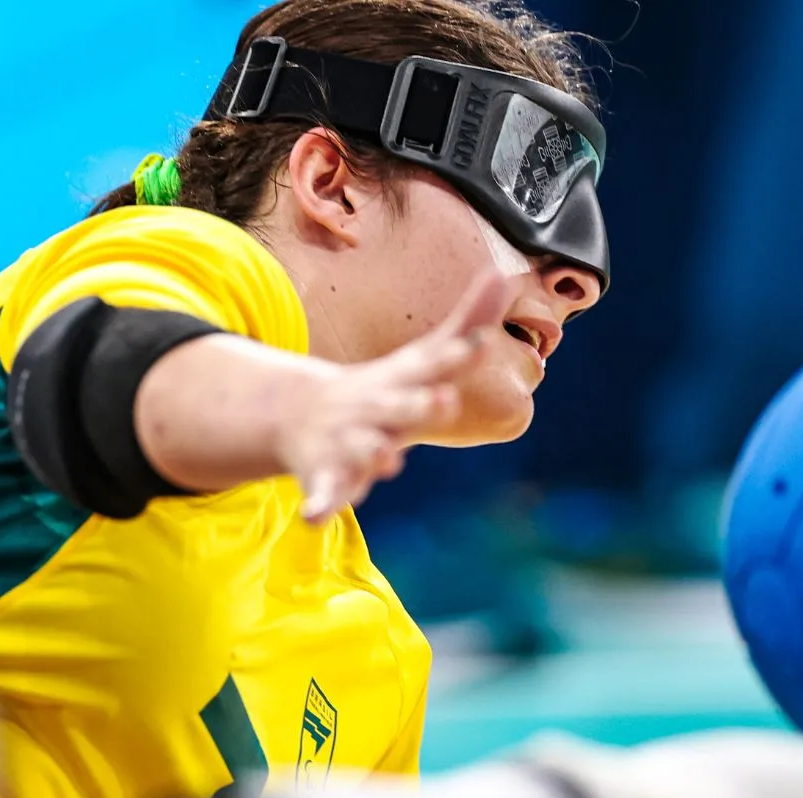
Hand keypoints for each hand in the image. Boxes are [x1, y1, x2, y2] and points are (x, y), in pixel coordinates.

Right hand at [286, 272, 522, 522]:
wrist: (300, 416)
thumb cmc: (380, 390)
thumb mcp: (420, 360)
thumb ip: (465, 324)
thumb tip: (501, 273)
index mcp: (402, 382)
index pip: (434, 365)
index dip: (458, 356)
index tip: (482, 344)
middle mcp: (376, 407)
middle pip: (400, 406)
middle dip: (420, 405)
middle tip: (444, 402)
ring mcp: (348, 440)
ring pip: (363, 448)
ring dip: (374, 453)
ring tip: (387, 459)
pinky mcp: (327, 475)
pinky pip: (324, 492)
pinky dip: (319, 503)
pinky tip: (312, 518)